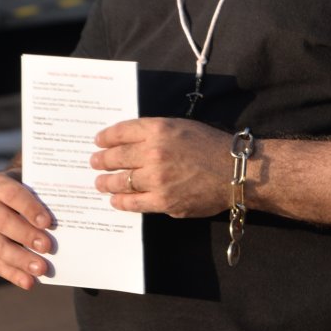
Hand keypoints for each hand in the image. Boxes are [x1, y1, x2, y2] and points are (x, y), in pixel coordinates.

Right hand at [0, 168, 53, 290]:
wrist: (14, 192)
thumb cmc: (33, 186)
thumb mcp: (39, 182)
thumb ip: (50, 193)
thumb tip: (76, 209)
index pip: (12, 194)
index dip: (28, 208)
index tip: (47, 222)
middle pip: (2, 222)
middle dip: (25, 236)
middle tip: (48, 247)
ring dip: (19, 259)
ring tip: (41, 269)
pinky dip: (13, 273)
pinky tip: (30, 282)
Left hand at [90, 117, 231, 217]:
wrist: (237, 172)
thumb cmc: (212, 147)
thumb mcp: (182, 127)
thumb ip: (155, 132)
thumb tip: (128, 142)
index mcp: (159, 130)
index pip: (120, 132)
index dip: (105, 137)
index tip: (98, 141)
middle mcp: (154, 152)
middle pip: (115, 157)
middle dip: (100, 160)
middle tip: (94, 163)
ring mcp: (157, 179)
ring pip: (120, 181)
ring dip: (106, 182)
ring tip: (101, 183)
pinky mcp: (163, 201)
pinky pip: (132, 202)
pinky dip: (120, 201)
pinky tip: (116, 200)